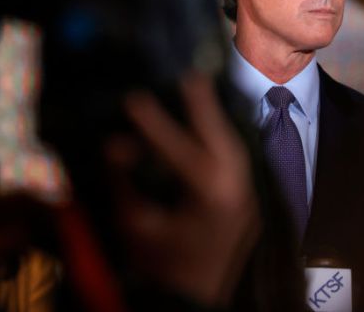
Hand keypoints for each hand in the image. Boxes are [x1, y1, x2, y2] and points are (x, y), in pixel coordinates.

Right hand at [106, 74, 260, 305]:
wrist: (195, 302)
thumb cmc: (162, 267)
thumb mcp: (137, 225)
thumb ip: (126, 182)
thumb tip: (115, 145)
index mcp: (210, 196)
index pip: (180, 149)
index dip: (155, 123)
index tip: (134, 98)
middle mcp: (237, 191)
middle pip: (222, 138)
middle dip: (204, 105)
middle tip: (190, 74)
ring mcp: (248, 198)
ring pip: (234, 148)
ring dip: (215, 120)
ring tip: (199, 91)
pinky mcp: (248, 204)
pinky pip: (237, 161)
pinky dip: (222, 140)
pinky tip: (209, 128)